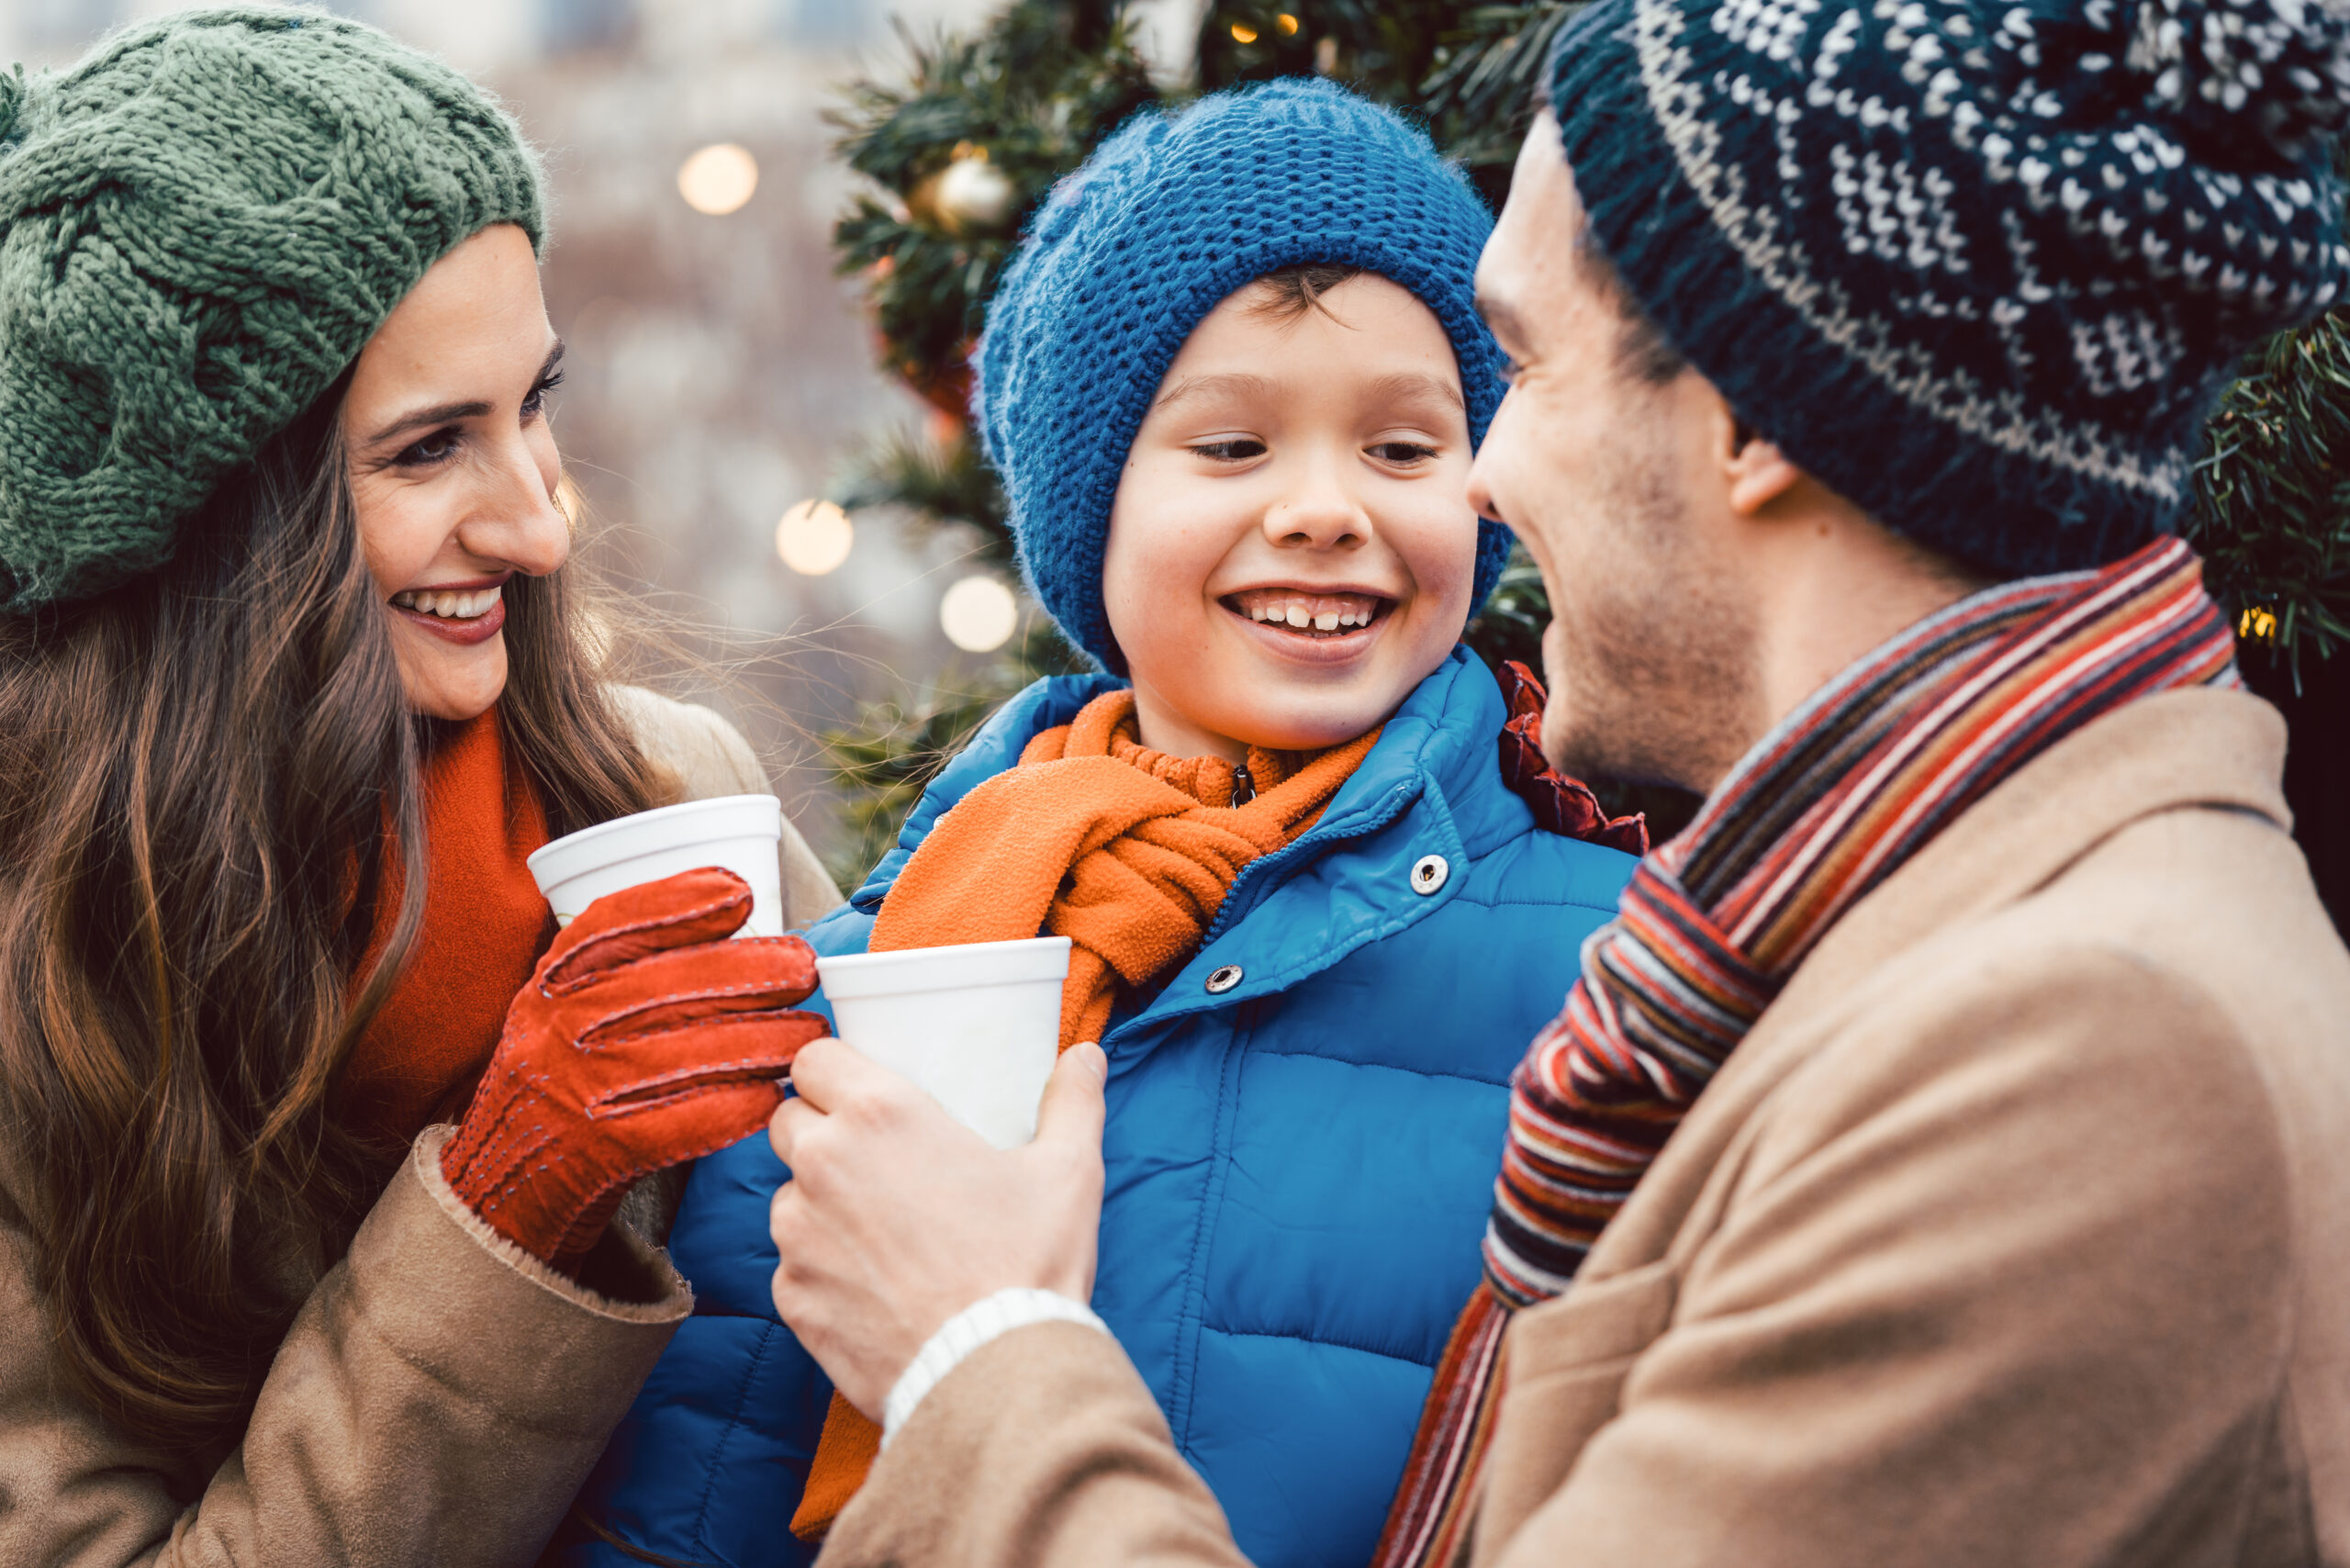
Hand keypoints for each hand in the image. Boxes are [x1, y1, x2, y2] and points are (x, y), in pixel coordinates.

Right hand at [443, 867, 827, 1270]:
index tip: (741, 893)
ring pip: (680, 1052)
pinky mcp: (596, 1149)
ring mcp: (575, 1087)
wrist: (502, 1178)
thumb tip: (732, 926)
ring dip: (756, 1041)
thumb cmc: (560, 1077)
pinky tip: (768, 1096)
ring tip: (808, 1033)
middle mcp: (559, 1026)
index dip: (679, 903)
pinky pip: (674, 1121)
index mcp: (553, 982)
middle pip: (663, 985)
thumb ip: (622, 970)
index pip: (611, 925)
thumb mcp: (564, 1010)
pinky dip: (728, 1107)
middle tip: (803, 967)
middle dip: (745, 970)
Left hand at [767, 1037, 1107, 1415]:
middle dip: (821, 1130)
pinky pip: (793, 1265)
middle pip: (789, 1121)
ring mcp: (798, 1235)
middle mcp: (823, 1164)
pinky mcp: (791, 1297)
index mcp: (879, 1115)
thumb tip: (1087, 1056)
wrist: (992, 1375)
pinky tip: (876, 1286)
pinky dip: (823, 1269)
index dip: (835, 1071)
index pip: (814, 1059)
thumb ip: (1072, 1101)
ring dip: (820, 1202)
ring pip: (787, 1196)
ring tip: (882, 1230)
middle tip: (877, 1158)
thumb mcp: (1068, 1171)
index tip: (861, 1091)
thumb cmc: (1028, 1265)